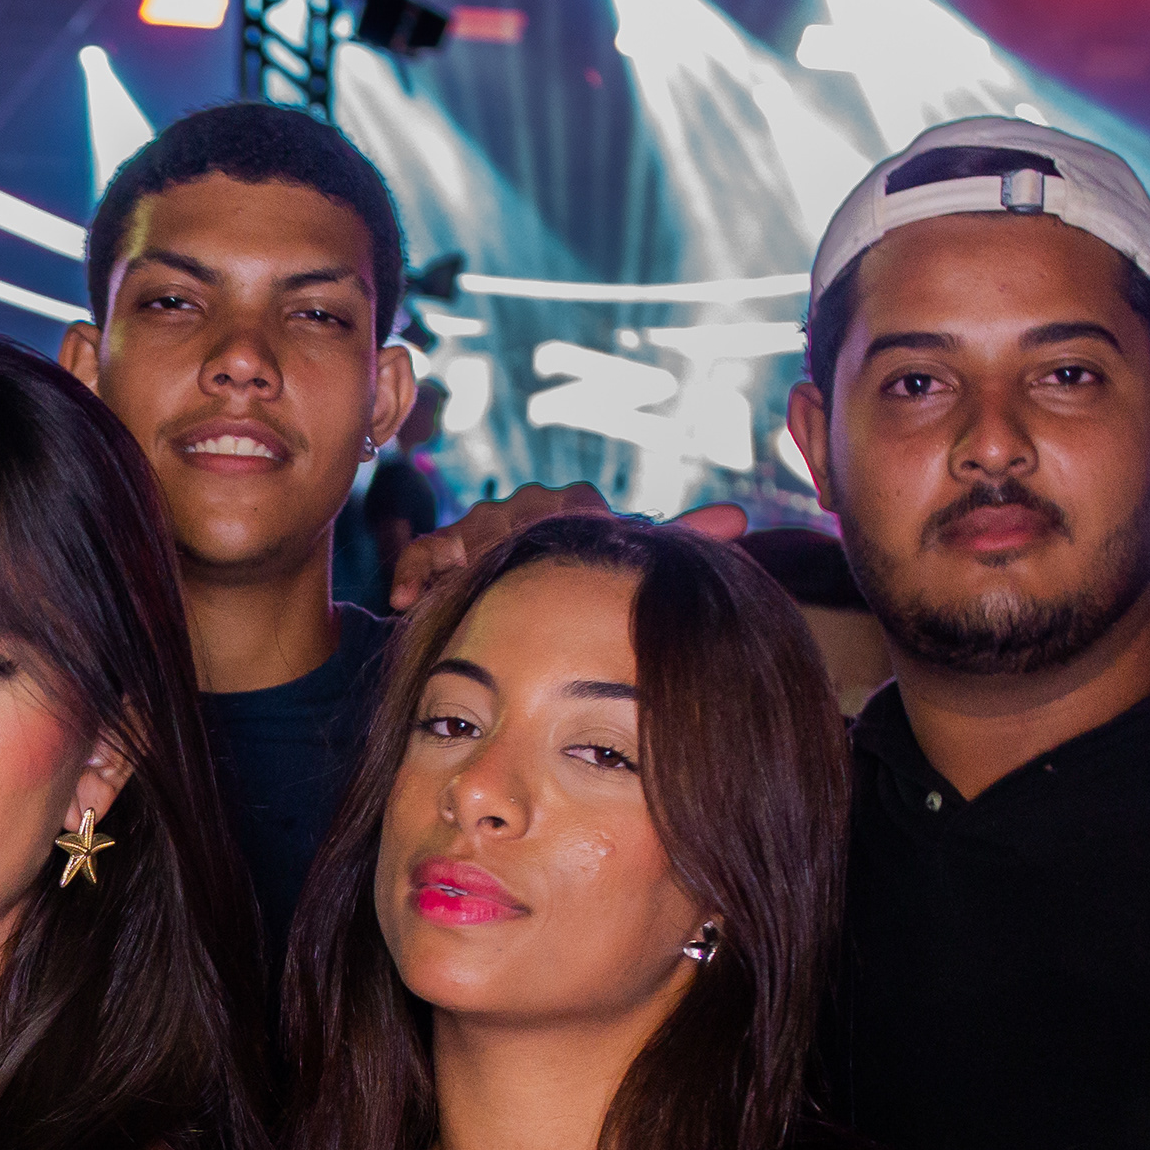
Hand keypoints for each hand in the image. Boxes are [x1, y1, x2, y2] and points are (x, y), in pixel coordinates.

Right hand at [385, 481, 750, 615]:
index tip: (566, 582)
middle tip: (512, 591)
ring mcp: (483, 526)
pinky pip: (425, 551)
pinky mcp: (439, 551)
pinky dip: (417, 573)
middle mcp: (531, 506)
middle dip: (512, 550)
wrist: (509, 643)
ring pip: (473, 526)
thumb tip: (739, 518)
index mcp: (577, 507)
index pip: (578, 507)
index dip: (571, 539)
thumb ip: (679, 540)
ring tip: (460, 597)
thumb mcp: (626, 577)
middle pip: (521, 513)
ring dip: (466, 563)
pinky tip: (410, 603)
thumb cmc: (577, 607)